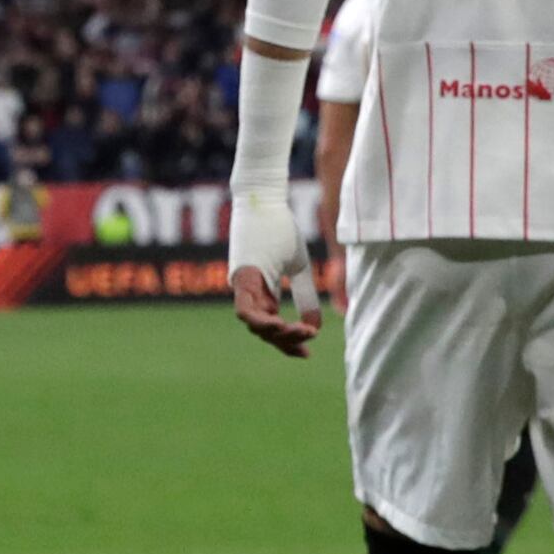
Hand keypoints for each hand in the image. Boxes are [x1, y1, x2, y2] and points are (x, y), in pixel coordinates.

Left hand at [225, 184, 317, 358]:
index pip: (272, 328)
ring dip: (275, 332)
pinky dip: (259, 320)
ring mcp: (243, 286)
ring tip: (297, 331)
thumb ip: (306, 296)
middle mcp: (250, 293)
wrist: (266, 199)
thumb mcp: (299, 266)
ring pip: (254, 323)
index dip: (288, 344)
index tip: (307, 355)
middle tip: (307, 342)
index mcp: (263, 292)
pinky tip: (277, 324)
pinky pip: (244, 308)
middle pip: (264, 331)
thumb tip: (314, 328)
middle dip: (286, 341)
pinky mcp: (240, 276)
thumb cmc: (281, 228)